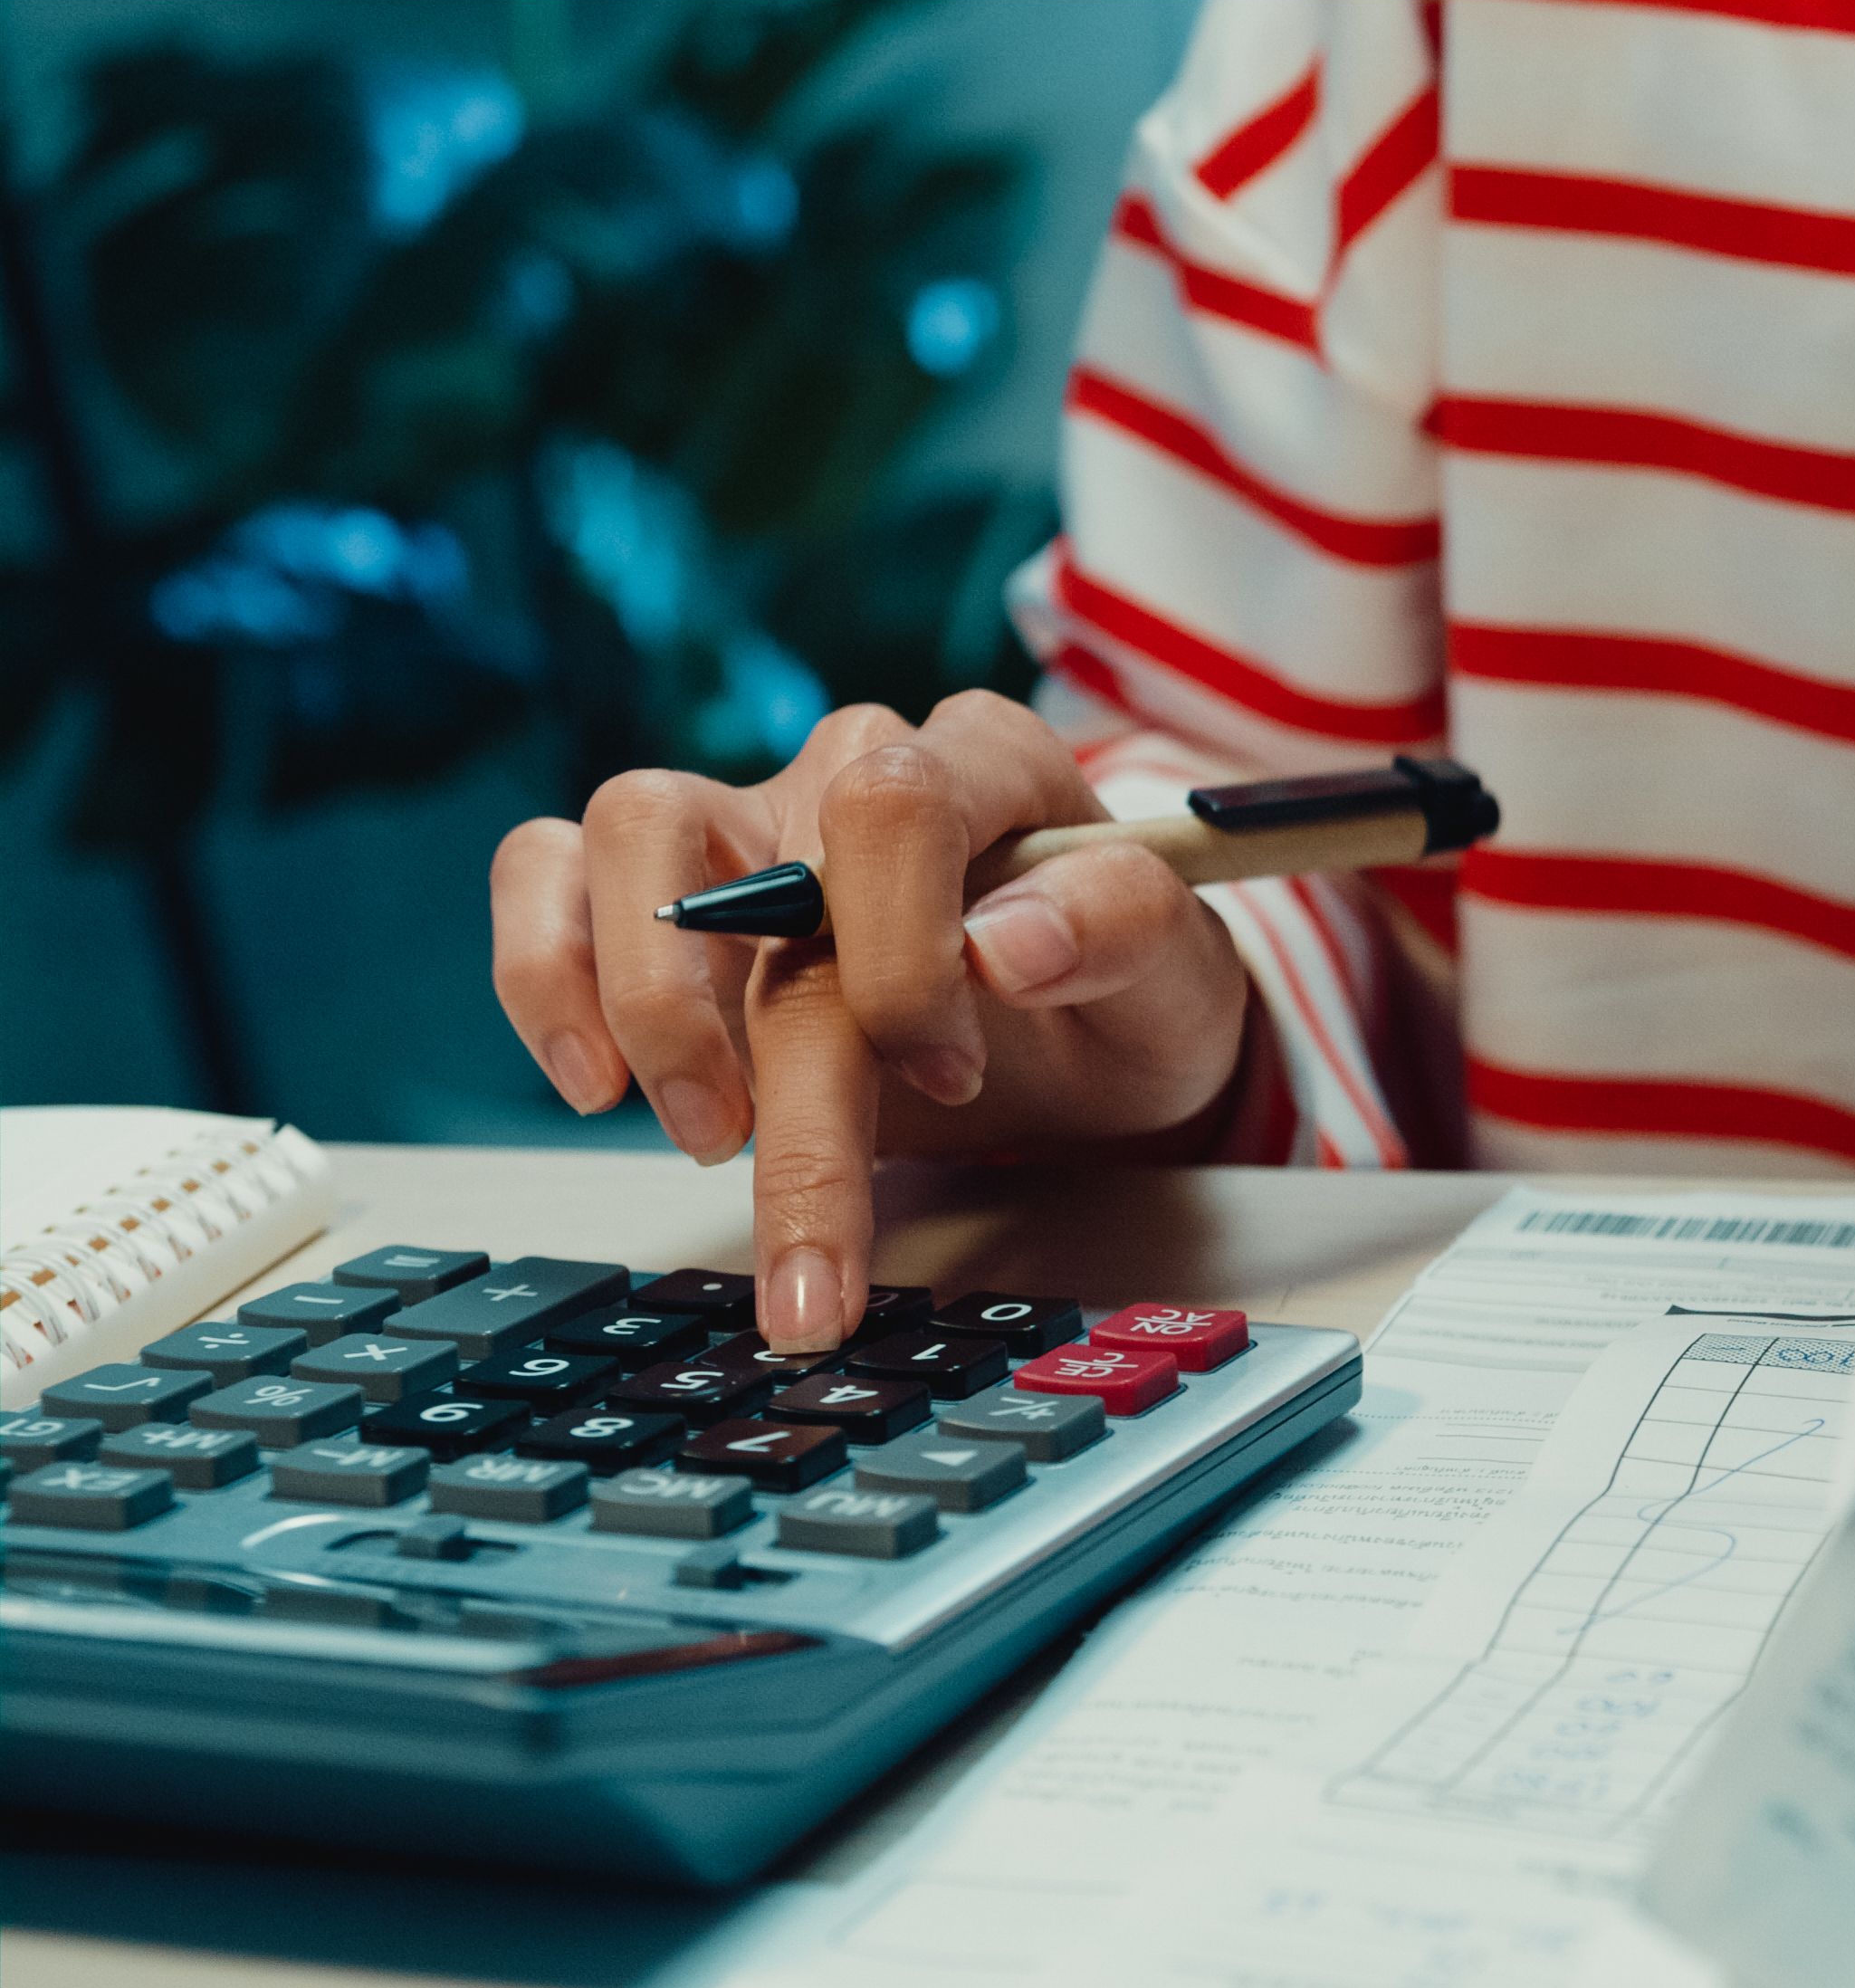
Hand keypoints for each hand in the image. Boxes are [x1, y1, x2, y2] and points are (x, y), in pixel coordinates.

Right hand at [491, 692, 1256, 1349]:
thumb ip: (1121, 926)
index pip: (899, 804)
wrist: (1089, 1040)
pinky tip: (594, 1080)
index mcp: (984, 762)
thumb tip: (1013, 943)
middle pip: (770, 868)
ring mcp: (748, 822)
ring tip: (712, 1137)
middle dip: (789, 1072)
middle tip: (820, 1225)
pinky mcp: (662, 887)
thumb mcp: (1176, 976)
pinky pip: (546, 871)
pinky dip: (545, 972)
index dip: (905, 955)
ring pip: (632, 833)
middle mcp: (851, 768)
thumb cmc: (1121, 995)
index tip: (949, 1078)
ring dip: (654, 1006)